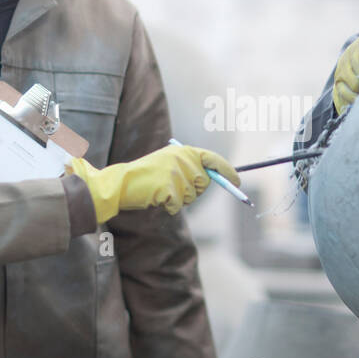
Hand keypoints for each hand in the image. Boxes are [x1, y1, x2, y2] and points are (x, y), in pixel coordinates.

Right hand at [66, 145, 239, 222]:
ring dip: (178, 199)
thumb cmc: (145, 176)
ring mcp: (176, 174)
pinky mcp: (169, 189)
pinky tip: (155, 198)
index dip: (227, 171)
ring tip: (160, 190)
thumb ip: (190, 167)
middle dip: (193, 191)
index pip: (212, 159)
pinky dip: (167, 207)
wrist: (120, 182)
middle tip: (172, 187)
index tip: (238, 182)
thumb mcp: (168, 163)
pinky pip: (177, 206)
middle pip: (204, 183)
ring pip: (191, 197)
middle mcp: (182, 159)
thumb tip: (215, 178)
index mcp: (183, 151)